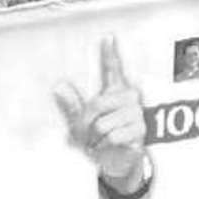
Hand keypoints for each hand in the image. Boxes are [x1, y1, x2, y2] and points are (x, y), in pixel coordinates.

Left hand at [54, 37, 149, 190]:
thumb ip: (71, 106)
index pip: (112, 69)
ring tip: (98, 141)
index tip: (108, 37)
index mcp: (113, 92)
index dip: (109, 54)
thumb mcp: (79, 124)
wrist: (114, 162)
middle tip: (85, 136)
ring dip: (94, 138)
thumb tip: (58, 87)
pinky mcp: (140, 130)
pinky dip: (104, 145)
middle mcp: (128, 98)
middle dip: (84, 124)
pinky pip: (113, 136)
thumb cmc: (98, 139)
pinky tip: (109, 146)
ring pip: (102, 123)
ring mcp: (136, 113)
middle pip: (96, 104)